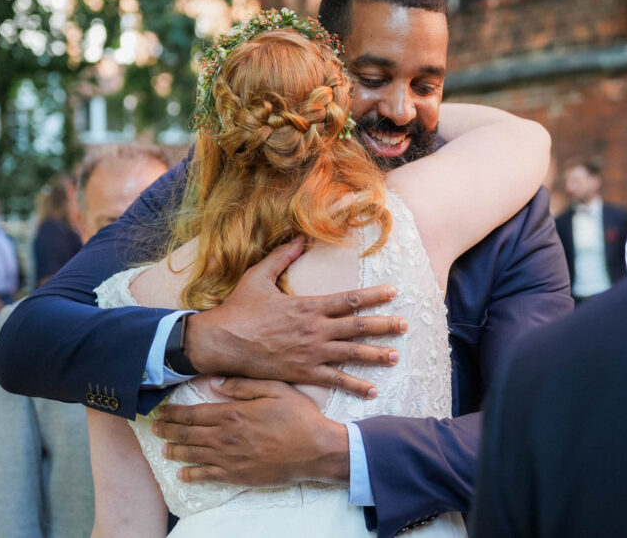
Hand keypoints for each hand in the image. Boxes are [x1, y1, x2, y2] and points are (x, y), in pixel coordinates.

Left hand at [153, 377, 349, 485]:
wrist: (316, 450)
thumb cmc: (298, 416)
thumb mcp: (275, 389)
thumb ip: (243, 385)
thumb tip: (215, 381)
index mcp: (233, 413)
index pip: (193, 413)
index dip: (174, 413)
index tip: (161, 411)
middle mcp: (226, 437)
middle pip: (188, 434)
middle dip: (168, 431)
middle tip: (154, 429)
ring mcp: (231, 459)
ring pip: (194, 455)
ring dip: (175, 451)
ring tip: (162, 448)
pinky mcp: (238, 475)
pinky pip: (208, 476)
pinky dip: (192, 475)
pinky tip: (182, 474)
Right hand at [186, 237, 406, 397]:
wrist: (221, 342)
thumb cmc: (238, 309)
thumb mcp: (258, 276)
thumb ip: (281, 256)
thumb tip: (300, 237)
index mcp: (309, 305)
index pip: (350, 299)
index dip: (374, 295)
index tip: (394, 292)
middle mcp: (315, 329)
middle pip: (358, 326)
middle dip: (384, 325)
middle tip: (405, 325)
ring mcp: (311, 353)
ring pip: (352, 353)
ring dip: (376, 354)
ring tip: (395, 355)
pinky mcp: (302, 373)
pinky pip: (334, 380)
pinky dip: (355, 385)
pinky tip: (372, 389)